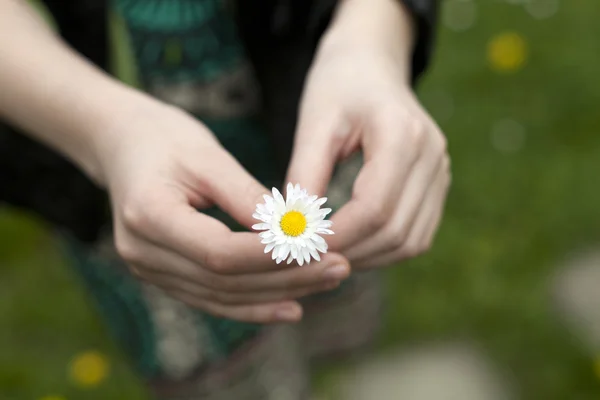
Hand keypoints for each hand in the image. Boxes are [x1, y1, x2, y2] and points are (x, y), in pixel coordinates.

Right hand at [92, 99, 349, 322]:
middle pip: (224, 281)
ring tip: (328, 281)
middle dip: (287, 278)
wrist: (122, 145)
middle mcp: (141, 253)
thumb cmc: (165, 138)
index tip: (319, 246)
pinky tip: (292, 306)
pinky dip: (253, 305)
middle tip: (339, 267)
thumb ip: (246, 196)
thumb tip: (294, 231)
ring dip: (278, 294)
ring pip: (222, 297)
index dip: (272, 255)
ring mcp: (149, 270)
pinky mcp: (164, 275)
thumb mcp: (207, 154)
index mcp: (148, 215)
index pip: (219, 252)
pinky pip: (213, 298)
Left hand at [286, 0, 449, 268]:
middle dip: (349, 254)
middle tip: (308, 259)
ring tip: (326, 256)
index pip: (374, 208)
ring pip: (411, 242)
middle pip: (395, 232)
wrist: (372, 65)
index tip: (300, 248)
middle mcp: (432, 155)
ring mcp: (441, 172)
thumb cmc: (337, 87)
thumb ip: (305, 175)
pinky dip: (384, 250)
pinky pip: (417, 235)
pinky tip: (352, 247)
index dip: (337, 238)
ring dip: (367, 258)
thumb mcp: (313, 123)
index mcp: (401, 133)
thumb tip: (296, 232)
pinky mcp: (438, 185)